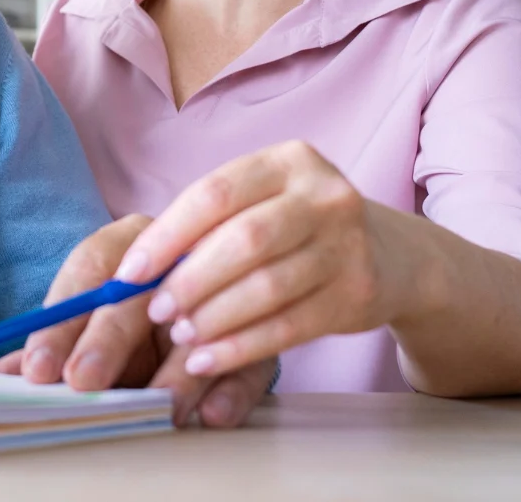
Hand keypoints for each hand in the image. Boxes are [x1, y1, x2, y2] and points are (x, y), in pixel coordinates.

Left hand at [0, 215, 275, 426]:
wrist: (196, 297)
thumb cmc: (127, 314)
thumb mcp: (85, 323)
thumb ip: (47, 348)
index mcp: (126, 242)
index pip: (88, 271)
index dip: (60, 324)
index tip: (39, 370)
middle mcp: (173, 253)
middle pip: (138, 294)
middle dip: (107, 342)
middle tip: (84, 383)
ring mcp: (221, 285)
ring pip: (199, 323)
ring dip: (175, 373)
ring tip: (155, 408)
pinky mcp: (261, 325)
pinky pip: (253, 356)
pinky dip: (231, 389)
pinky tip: (209, 415)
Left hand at [115, 139, 400, 383]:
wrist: (391, 255)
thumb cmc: (298, 227)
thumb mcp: (262, 203)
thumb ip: (208, 226)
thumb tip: (134, 270)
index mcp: (288, 161)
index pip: (214, 194)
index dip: (166, 236)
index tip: (129, 272)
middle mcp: (324, 195)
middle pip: (243, 241)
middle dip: (190, 281)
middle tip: (156, 310)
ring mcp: (348, 244)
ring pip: (267, 287)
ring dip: (214, 318)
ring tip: (181, 336)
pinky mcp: (358, 293)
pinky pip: (290, 326)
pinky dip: (242, 347)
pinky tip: (208, 359)